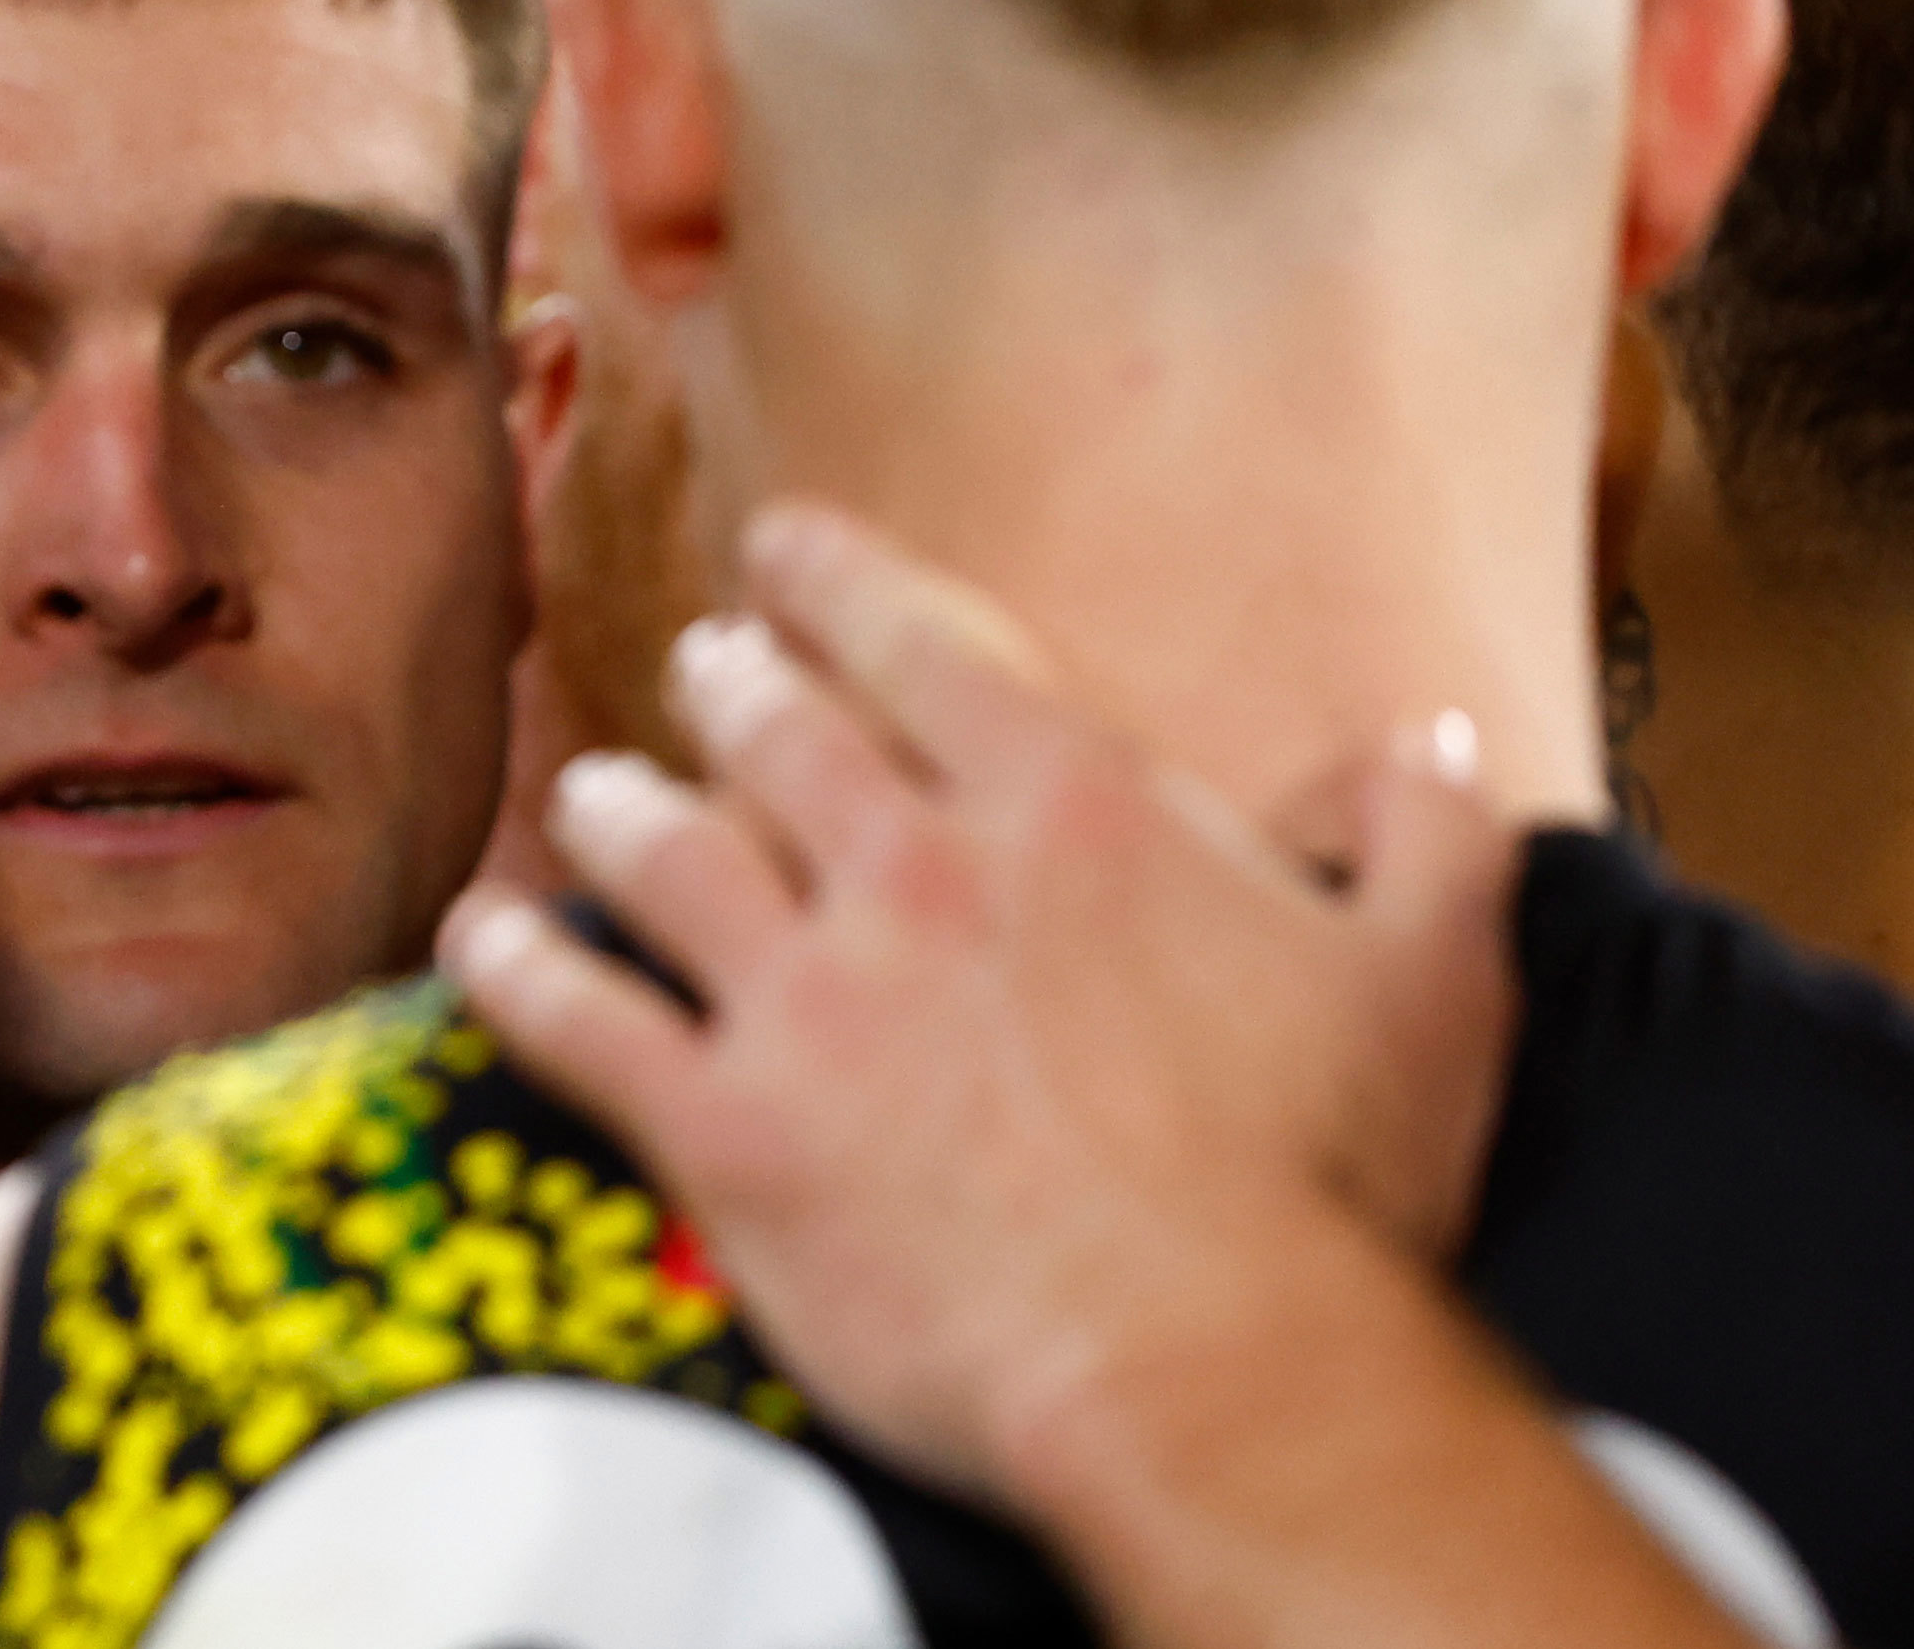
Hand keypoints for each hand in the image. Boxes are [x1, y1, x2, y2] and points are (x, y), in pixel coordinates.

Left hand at [441, 503, 1518, 1502]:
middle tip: (702, 665)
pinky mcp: (729, 1127)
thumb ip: (1424, 835)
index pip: (922, 643)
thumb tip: (1422, 742)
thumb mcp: (1434, 976)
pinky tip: (479, 937)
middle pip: (777, 732)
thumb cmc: (1333, 1182)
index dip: (840, 579)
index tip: (784, 547)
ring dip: (617, 806)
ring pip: (664, 854)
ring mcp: (808, 994)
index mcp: (1071, 807)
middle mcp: (916, 868)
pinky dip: (514, 967)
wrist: (1214, 1364)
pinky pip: (580, 1020)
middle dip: (729, 682)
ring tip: (589, 788)